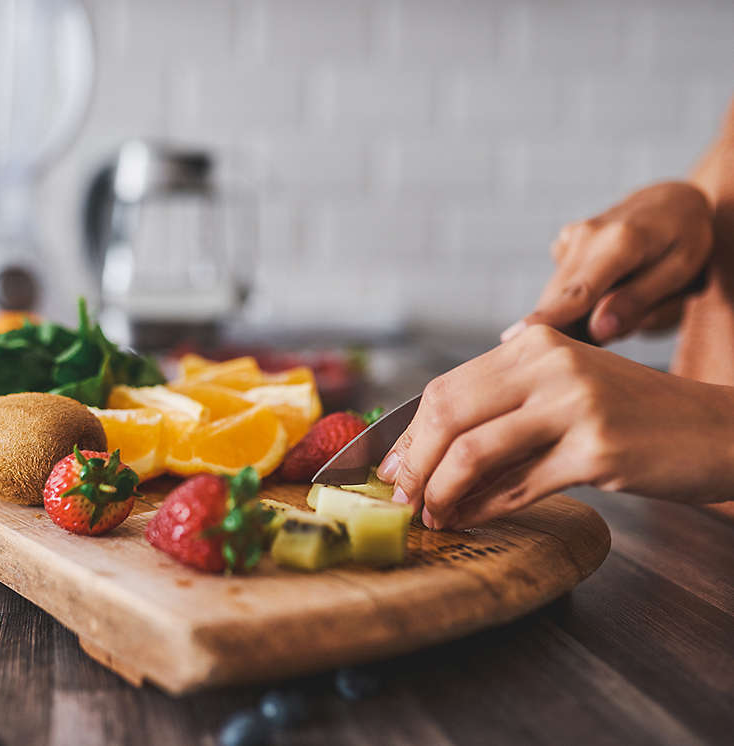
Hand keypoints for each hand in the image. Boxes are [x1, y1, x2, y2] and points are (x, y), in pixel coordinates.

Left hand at [376, 326, 733, 529]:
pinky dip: (483, 510)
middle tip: (398, 499)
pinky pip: (518, 487)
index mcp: (534, 342)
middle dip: (414, 464)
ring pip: (474, 452)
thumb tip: (424, 452)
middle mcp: (550, 363)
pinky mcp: (598, 451)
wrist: (717, 431)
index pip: (445, 388)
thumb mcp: (563, 391)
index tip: (390, 469)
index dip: (409, 435)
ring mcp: (575, 405)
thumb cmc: (632, 415)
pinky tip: (467, 521)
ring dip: (441, 493)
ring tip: (430, 516)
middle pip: (448, 415)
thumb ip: (503, 407)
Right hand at [502, 182, 712, 344]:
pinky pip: (561, 285)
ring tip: (621, 301)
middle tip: (611, 335)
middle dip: (572, 329)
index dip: (549, 318)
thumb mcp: (681, 269)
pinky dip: (576, 299)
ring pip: (558, 294)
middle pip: (561, 299)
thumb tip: (598, 330)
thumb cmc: (684, 237)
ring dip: (578, 315)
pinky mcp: (561, 243)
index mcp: (621, 241)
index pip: (579, 291)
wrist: (667, 200)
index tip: (515, 337)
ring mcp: (569, 237)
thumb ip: (639, 299)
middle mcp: (586, 236)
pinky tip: (605, 287)